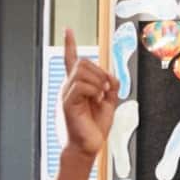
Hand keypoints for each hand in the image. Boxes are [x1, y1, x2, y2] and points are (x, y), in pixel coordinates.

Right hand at [58, 28, 118, 160]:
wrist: (86, 148)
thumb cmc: (94, 129)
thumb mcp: (108, 105)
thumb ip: (111, 89)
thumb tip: (113, 77)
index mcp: (77, 86)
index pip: (71, 61)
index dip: (70, 44)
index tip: (68, 30)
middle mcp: (69, 87)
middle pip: (83, 62)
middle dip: (100, 71)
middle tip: (106, 90)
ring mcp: (66, 93)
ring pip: (83, 70)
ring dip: (99, 82)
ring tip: (101, 97)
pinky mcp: (67, 102)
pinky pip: (82, 84)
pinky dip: (95, 90)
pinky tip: (96, 100)